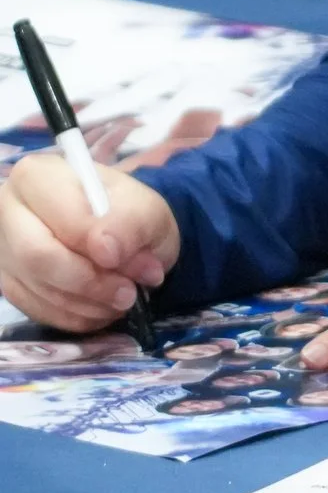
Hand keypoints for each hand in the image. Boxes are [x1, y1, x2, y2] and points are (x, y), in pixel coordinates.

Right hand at [0, 153, 178, 329]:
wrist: (121, 237)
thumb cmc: (129, 216)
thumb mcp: (147, 210)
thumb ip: (132, 223)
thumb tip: (107, 250)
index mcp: (39, 176)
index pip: (57, 213)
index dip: (92, 241)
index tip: (120, 258)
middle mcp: (9, 209)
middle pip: (36, 255)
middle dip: (89, 282)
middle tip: (128, 292)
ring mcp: (3, 249)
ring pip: (37, 287)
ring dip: (88, 303)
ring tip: (123, 299)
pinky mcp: (8, 283)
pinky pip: (37, 309)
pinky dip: (76, 316)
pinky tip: (101, 308)